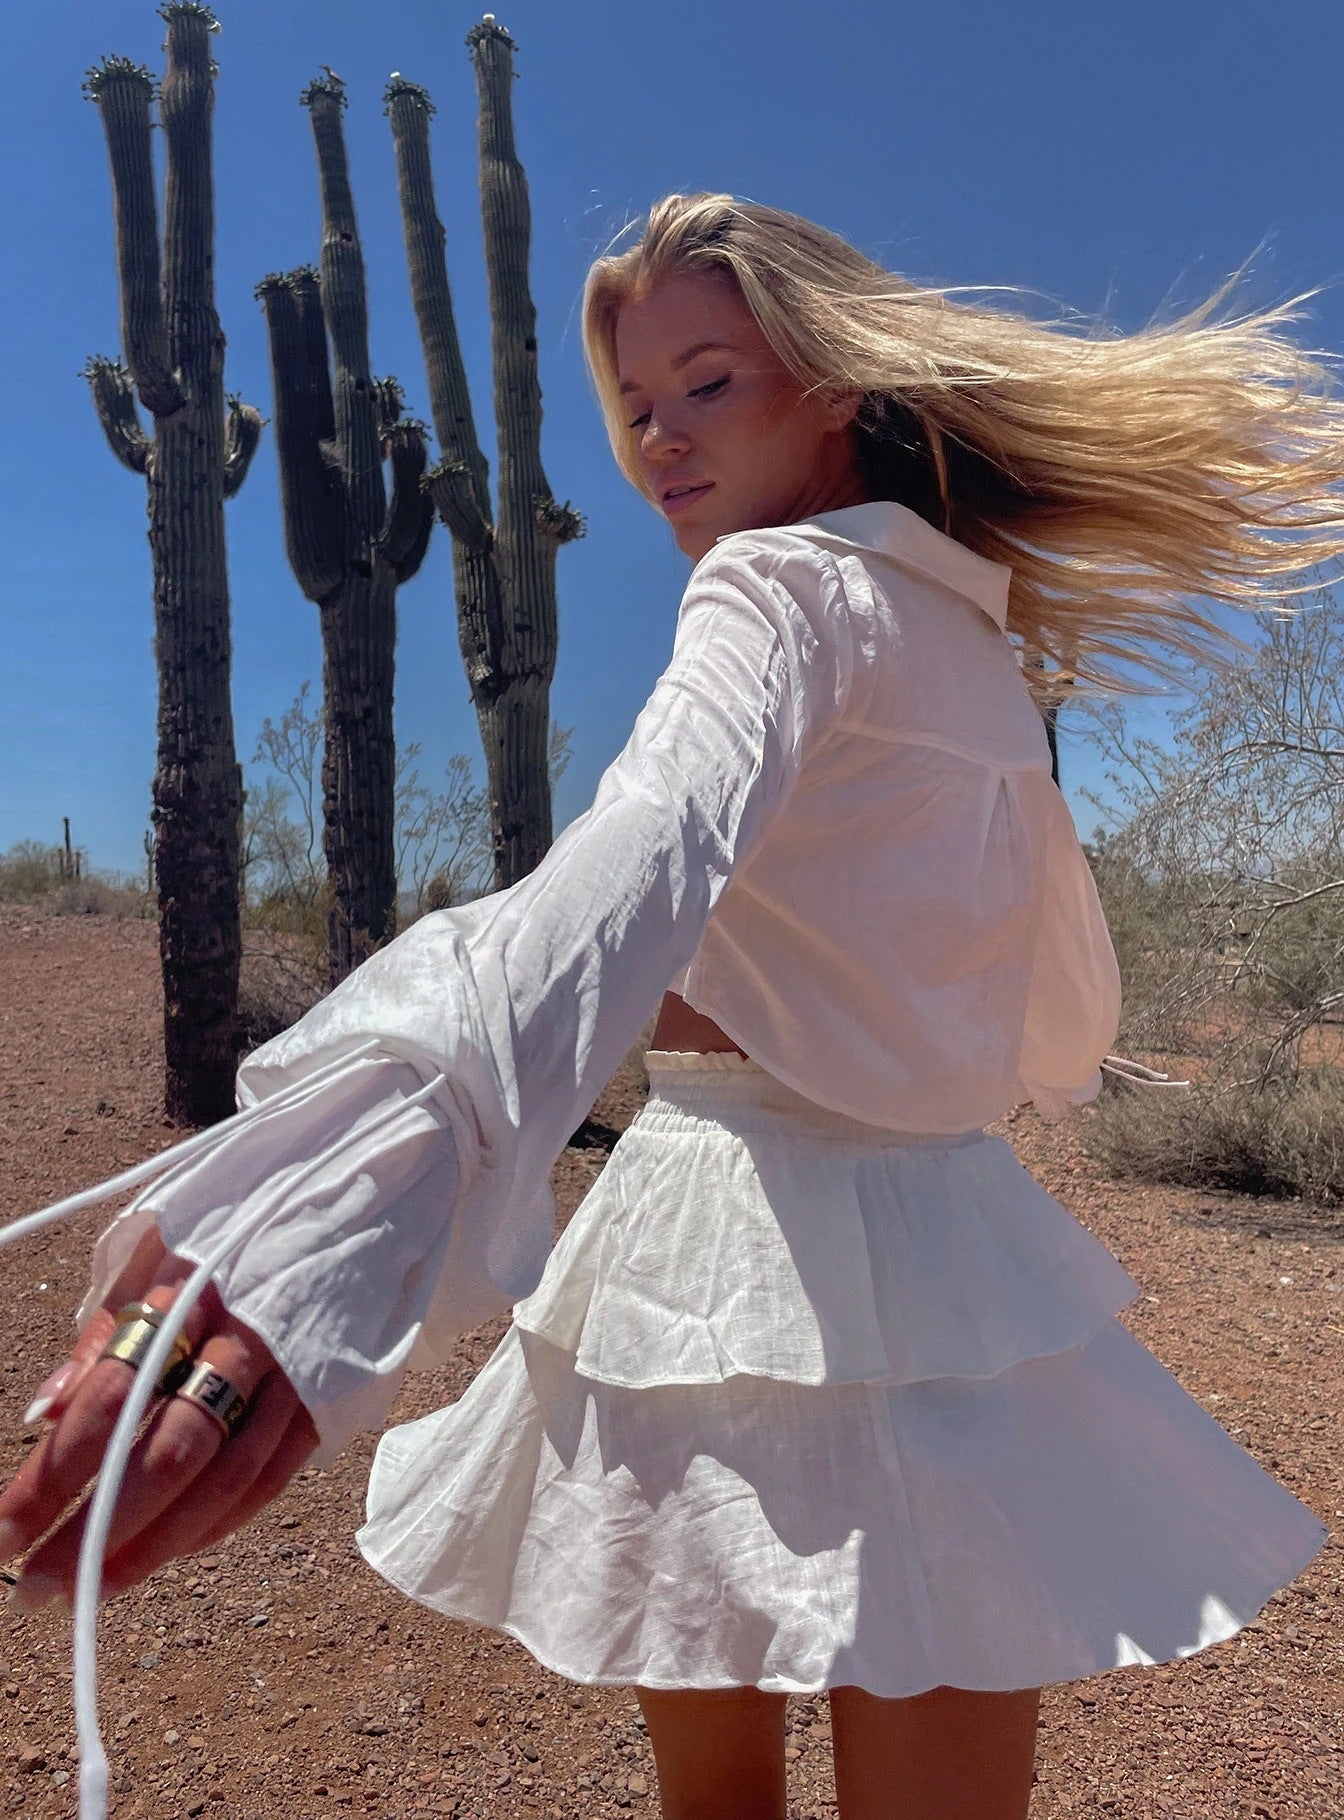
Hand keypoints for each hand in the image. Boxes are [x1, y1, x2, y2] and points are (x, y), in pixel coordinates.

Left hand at [0, 1226, 317, 1609]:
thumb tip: (41, 1416)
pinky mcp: (332, 1396)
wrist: (353, 1202)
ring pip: (226, 1478)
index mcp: (192, 1291)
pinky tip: (172, 1550)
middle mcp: (248, 1336)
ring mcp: (298, 1371)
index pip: (111, 1398)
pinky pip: (273, 1478)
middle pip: (170, 1452)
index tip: (3, 1532)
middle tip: (35, 1586)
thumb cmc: (234, 1236)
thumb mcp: (157, 1253)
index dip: (53, 1474)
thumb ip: (102, 1334)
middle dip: (97, 1529)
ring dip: (155, 1546)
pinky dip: (220, 1522)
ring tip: (94, 1588)